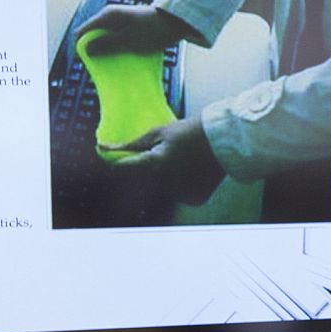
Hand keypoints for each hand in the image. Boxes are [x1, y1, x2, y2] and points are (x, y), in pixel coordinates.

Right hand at [76, 5, 197, 54]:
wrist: (179, 22)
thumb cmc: (155, 30)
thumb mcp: (128, 41)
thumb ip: (107, 44)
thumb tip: (86, 49)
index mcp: (107, 16)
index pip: (82, 31)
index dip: (81, 47)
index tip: (86, 61)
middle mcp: (111, 15)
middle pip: (94, 34)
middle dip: (95, 49)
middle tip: (101, 65)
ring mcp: (121, 18)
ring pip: (106, 36)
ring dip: (108, 48)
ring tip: (114, 62)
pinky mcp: (131, 23)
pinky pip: (118, 36)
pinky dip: (118, 45)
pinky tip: (124, 55)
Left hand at [103, 115, 224, 203]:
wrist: (226, 140)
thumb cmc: (192, 131)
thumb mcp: (159, 132)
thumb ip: (132, 145)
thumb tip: (104, 148)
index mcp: (153, 164)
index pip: (122, 168)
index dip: (118, 161)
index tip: (121, 155)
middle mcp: (164, 183)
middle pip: (144, 179)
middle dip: (150, 167)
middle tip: (169, 153)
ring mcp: (180, 193)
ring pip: (161, 187)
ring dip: (165, 177)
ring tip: (183, 161)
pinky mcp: (193, 199)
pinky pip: (178, 194)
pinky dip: (181, 185)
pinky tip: (192, 172)